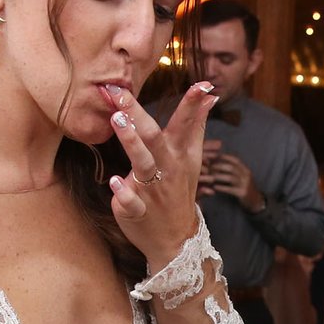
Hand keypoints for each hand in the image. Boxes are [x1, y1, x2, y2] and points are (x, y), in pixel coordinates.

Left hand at [107, 81, 218, 266]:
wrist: (176, 239)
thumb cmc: (179, 191)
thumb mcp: (192, 159)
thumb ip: (196, 125)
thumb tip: (209, 95)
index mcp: (179, 155)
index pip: (187, 124)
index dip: (193, 104)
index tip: (201, 84)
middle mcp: (167, 169)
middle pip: (154, 137)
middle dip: (137, 113)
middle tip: (119, 93)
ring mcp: (153, 190)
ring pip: (143, 164)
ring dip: (131, 142)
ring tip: (117, 120)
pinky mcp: (137, 211)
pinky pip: (131, 202)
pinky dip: (123, 192)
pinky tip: (114, 181)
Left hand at [203, 152, 263, 209]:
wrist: (256, 201)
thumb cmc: (245, 187)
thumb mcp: (243, 176)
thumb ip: (235, 170)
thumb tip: (220, 163)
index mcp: (246, 170)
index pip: (235, 160)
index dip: (225, 157)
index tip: (215, 156)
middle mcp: (246, 175)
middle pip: (231, 168)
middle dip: (219, 166)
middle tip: (209, 167)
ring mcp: (245, 184)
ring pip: (230, 178)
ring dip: (219, 176)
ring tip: (210, 177)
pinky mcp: (242, 193)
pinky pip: (230, 189)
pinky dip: (221, 187)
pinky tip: (214, 187)